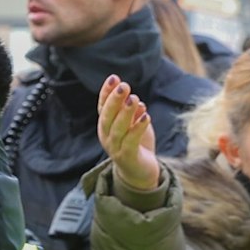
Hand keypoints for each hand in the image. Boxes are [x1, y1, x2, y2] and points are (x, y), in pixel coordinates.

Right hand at [96, 75, 161, 192]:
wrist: (139, 172)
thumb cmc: (136, 144)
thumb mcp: (133, 124)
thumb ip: (132, 112)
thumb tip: (135, 99)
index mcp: (105, 126)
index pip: (102, 107)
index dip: (106, 92)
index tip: (114, 78)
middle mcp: (107, 136)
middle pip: (107, 117)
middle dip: (114, 101)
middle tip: (124, 85)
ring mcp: (115, 147)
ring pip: (118, 129)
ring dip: (126, 113)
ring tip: (135, 98)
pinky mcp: (128, 157)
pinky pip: (131, 142)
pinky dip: (138, 129)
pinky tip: (146, 117)